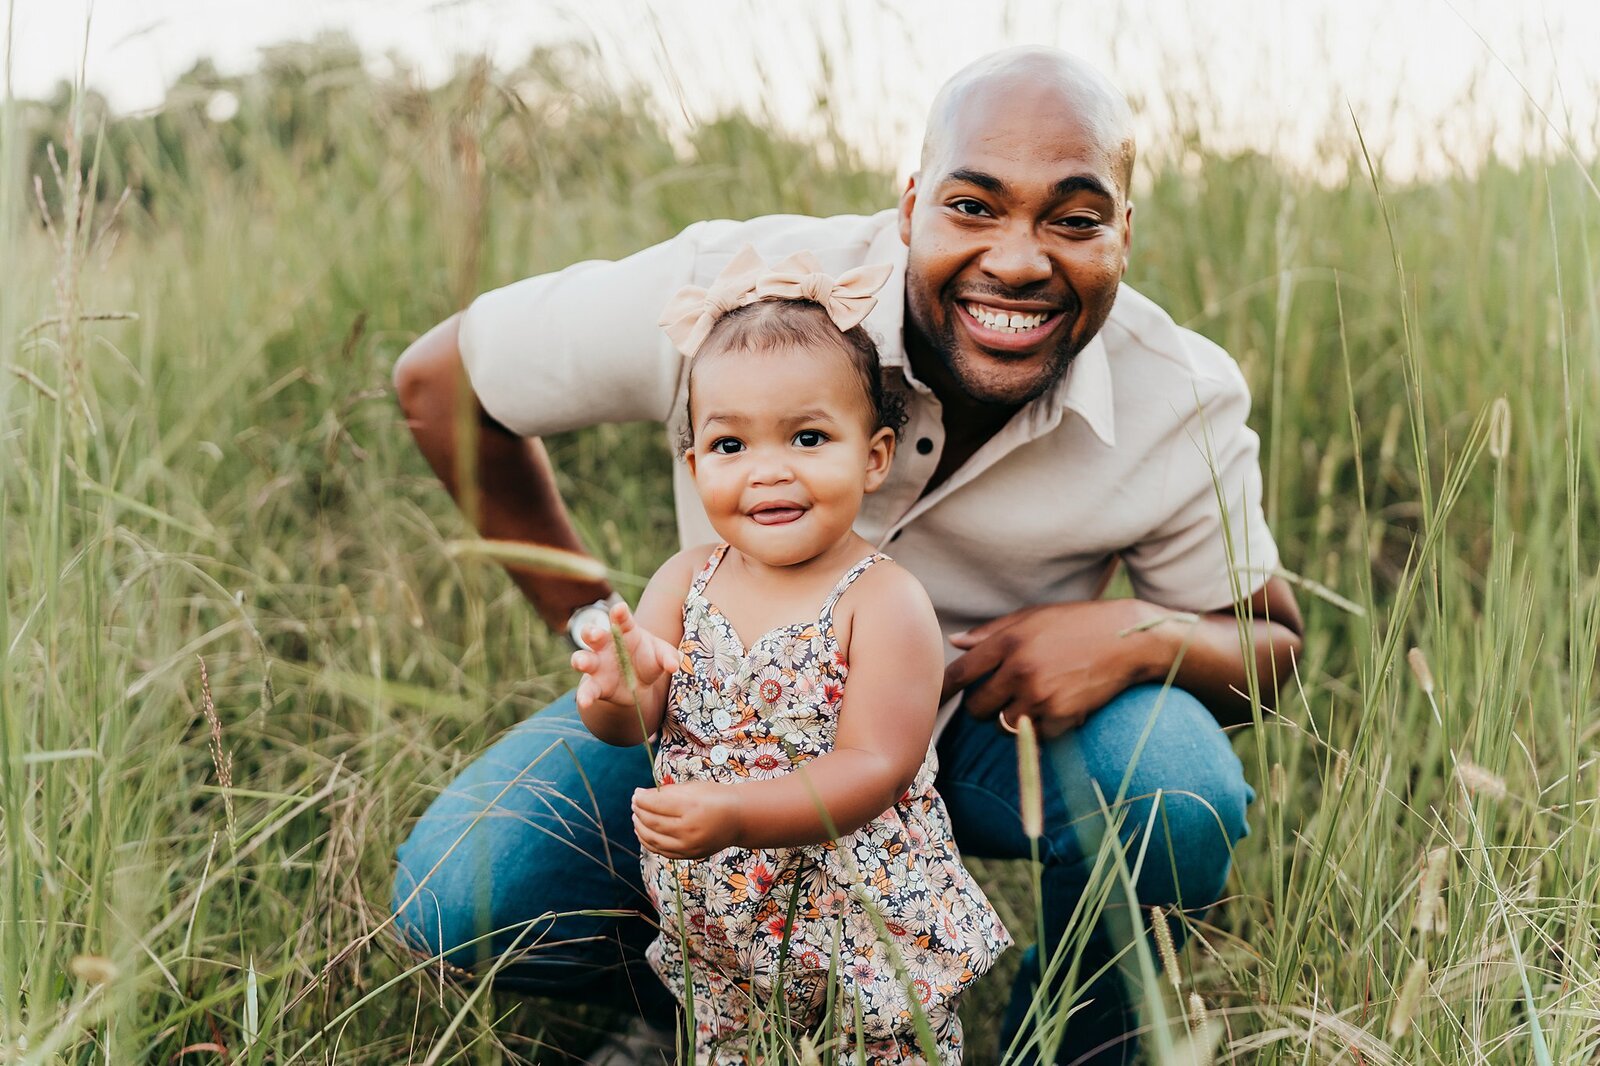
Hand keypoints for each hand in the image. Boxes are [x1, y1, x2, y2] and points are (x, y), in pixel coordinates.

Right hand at [569, 602, 678, 709]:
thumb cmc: (650, 661)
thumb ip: (669, 657)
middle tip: (595, 634)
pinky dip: (584, 695)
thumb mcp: (662, 656)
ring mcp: (598, 664)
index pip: (620, 618)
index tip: (620, 609)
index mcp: (624, 631)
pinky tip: (584, 701)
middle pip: (592, 633)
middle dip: (591, 632)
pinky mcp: (596, 685)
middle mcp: (606, 645)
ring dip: (580, 659)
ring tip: (581, 663)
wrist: (640, 685)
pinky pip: (587, 689)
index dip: (619, 613)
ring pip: (583, 658)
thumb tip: (674, 665)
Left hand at [632, 781, 742, 858]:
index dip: (642, 799)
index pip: (656, 805)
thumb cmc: (716, 798)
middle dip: (639, 812)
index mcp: (692, 808)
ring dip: (640, 828)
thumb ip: (669, 792)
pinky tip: (643, 832)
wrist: (739, 819)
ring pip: (654, 840)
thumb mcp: (694, 788)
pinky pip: (662, 851)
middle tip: (634, 803)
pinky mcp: (689, 855)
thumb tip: (643, 796)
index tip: (636, 793)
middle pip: (653, 823)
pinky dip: (648, 842)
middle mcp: (690, 830)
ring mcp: (689, 846)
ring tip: (636, 817)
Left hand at [941, 600, 1167, 739]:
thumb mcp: (1033, 617)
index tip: (933, 702)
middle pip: (977, 707)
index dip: (943, 692)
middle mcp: (1019, 668)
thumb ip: (991, 632)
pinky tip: (1054, 708)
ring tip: (1032, 699)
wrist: (1128, 639)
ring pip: (1002, 724)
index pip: (960, 674)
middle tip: (1002, 696)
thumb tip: (955, 642)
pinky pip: (1031, 734)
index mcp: (1008, 640)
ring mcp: (1039, 694)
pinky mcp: (1059, 715)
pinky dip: (1037, 728)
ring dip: (1010, 718)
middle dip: (984, 706)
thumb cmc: (1078, 624)